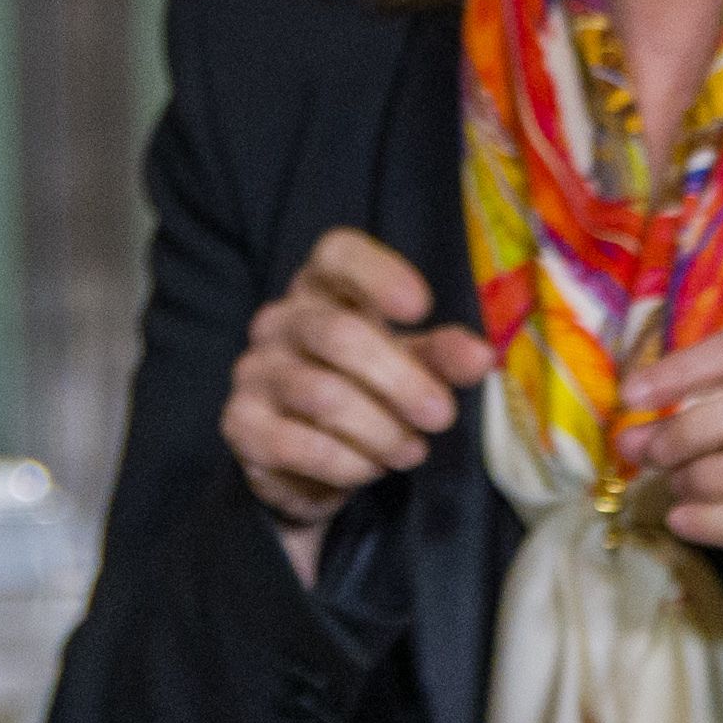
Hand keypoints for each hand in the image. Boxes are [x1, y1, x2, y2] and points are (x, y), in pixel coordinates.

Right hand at [225, 227, 491, 581]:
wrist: (309, 461)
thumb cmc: (367, 390)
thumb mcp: (412, 365)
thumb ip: (442, 356)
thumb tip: (482, 357)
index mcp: (322, 288)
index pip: (337, 254)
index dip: (378, 273)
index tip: (422, 306)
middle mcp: (280, 320)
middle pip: (339, 334)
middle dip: (402, 381)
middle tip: (442, 416)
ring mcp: (253, 371)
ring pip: (323, 394)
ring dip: (380, 430)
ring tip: (411, 451)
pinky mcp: (240, 424)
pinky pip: (295, 443)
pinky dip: (345, 462)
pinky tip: (370, 468)